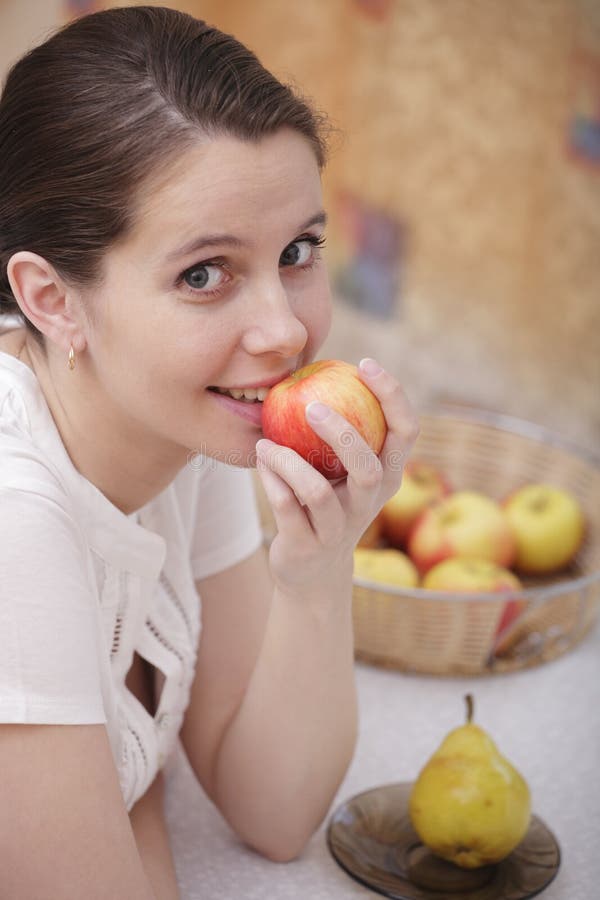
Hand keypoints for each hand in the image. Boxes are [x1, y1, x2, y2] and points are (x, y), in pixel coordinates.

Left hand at [255, 358, 418, 594]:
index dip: (392, 395)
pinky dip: (271, 483)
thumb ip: (337, 428)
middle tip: (312, 406)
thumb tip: (312, 366)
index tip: (364, 364)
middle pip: (369, 467)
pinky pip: (288, 509)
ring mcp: (340, 528)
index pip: (406, 430)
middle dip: (342, 433)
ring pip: (320, 494)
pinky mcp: (308, 546)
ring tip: (265, 444)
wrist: (311, 569)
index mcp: (387, 473)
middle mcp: (370, 501)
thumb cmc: (324, 501)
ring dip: (289, 464)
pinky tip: (260, 463)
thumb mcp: (340, 468)